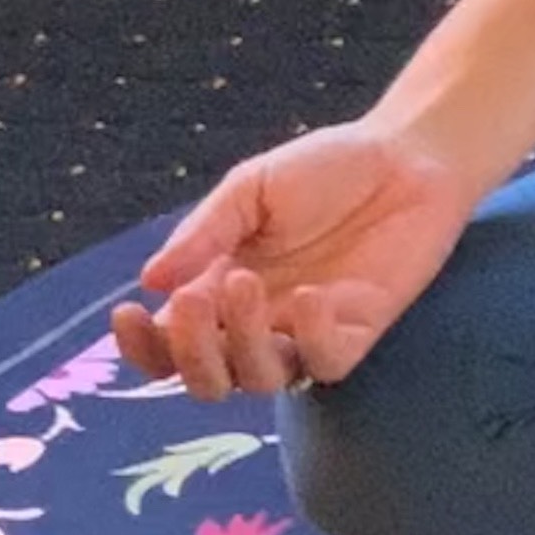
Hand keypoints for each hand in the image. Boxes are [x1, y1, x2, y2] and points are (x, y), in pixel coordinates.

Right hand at [111, 124, 477, 403]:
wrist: (407, 155)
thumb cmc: (325, 169)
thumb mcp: (249, 189)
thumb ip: (204, 233)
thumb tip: (150, 281)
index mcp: (220, 289)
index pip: (169, 344)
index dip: (142, 346)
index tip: (127, 313)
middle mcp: (261, 321)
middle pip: (209, 379)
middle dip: (190, 352)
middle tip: (195, 300)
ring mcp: (309, 331)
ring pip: (261, 380)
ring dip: (242, 343)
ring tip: (245, 282)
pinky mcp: (360, 331)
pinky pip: (326, 363)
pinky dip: (311, 339)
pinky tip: (310, 296)